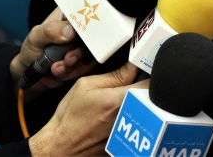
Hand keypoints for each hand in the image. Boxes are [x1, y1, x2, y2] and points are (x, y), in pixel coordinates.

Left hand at [10, 7, 96, 96]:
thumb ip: (50, 31)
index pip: (86, 11)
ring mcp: (84, 44)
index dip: (88, 23)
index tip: (79, 36)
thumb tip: (70, 31)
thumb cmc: (32, 49)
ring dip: (75, 64)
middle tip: (67, 60)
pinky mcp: (86, 59)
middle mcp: (80, 28)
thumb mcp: (35, 37)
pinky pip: (89, 66)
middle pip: (94, 34)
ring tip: (56, 68)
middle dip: (80, 51)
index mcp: (69, 14)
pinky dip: (74, 71)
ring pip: (92, 52)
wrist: (32, 74)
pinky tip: (60, 72)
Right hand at [28, 62, 147, 155]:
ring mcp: (129, 133)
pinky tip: (122, 117)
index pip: (150, 83)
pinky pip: (139, 125)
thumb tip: (133, 65)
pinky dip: (135, 119)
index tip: (147, 69)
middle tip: (136, 85)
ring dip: (141, 104)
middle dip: (146, 89)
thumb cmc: (70, 118)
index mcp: (118, 100)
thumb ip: (114, 75)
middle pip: (151, 98)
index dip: (151, 74)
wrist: (61, 147)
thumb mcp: (86, 86)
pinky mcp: (127, 144)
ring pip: (147, 111)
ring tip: (126, 103)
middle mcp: (127, 118)